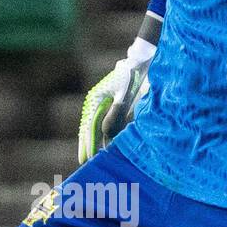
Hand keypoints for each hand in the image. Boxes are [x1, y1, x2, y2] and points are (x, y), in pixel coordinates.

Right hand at [77, 40, 153, 163]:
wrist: (140, 64)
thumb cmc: (132, 77)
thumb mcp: (124, 95)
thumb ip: (116, 113)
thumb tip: (106, 133)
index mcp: (95, 101)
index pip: (90, 127)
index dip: (88, 144)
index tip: (88, 158)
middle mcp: (96, 105)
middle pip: (89, 129)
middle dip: (88, 146)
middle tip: (85, 163)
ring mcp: (103, 106)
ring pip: (97, 128)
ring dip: (96, 142)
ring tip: (93, 159)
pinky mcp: (112, 107)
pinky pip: (107, 125)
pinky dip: (106, 136)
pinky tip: (106, 146)